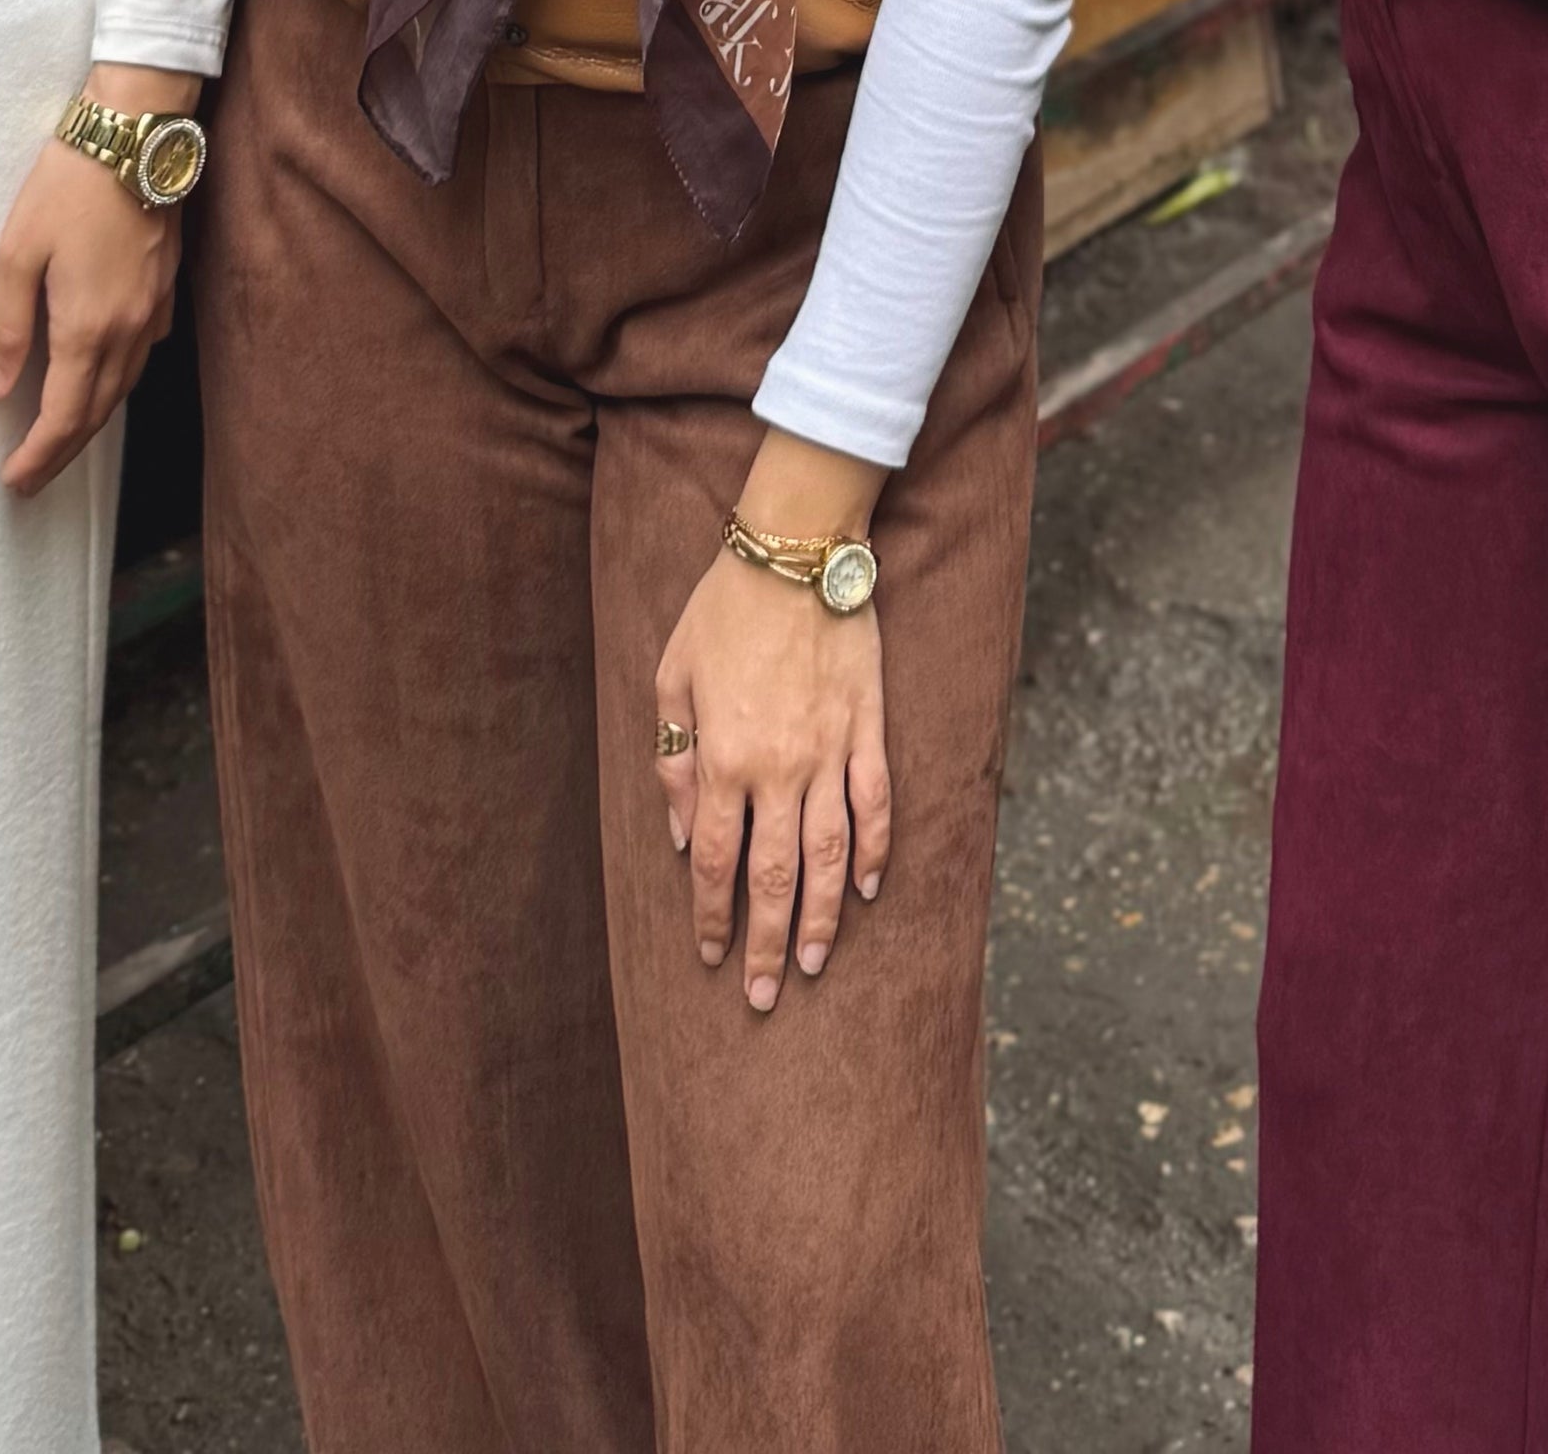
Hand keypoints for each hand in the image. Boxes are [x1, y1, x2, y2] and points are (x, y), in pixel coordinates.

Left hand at [0, 60, 192, 493]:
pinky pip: (143, 355)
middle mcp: (128, 331)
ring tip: (61, 438)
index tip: (14, 481)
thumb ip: (7, 325)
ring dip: (91, 421)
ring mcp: (153, 310)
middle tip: (32, 477)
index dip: (38, 457)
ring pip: (124, 388)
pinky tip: (103, 375)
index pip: (63, 417)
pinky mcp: (164, 287)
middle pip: (97, 413)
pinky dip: (118, 382)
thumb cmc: (69, 185)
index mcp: (88, 328)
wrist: (136, 134)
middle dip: (63, 453)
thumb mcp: (17, 252)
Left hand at [653, 462, 891, 1012]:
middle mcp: (780, 767)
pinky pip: (876, 804)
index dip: (712, 917)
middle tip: (763, 996)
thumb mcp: (672, 676)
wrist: (795, 550)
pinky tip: (867, 890)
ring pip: (830, 855)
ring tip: (811, 964)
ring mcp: (831, 751)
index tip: (710, 957)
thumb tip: (684, 837)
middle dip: (765, 944)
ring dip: (821, 917)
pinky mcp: (868, 729)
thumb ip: (673, 761)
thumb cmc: (723, 609)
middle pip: (774, 877)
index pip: (717, 862)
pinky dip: (875, 851)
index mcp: (725, 757)